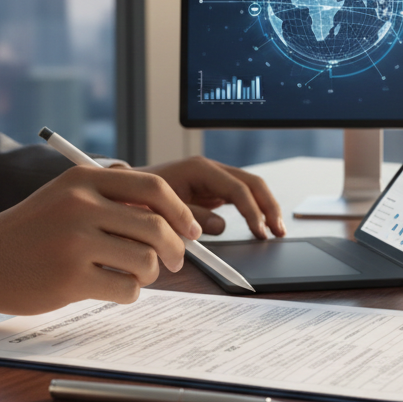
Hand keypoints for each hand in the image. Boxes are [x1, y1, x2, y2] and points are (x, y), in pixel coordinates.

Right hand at [0, 166, 200, 314]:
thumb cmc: (34, 231)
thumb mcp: (68, 196)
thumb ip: (113, 199)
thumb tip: (173, 218)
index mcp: (84, 179)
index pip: (153, 189)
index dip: (180, 212)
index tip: (190, 230)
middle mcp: (80, 205)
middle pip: (156, 228)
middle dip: (175, 250)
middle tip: (173, 261)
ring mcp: (75, 242)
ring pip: (146, 261)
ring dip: (149, 274)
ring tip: (133, 275)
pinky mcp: (70, 278)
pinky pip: (127, 288)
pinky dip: (129, 292)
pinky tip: (112, 288)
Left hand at [138, 157, 285, 238]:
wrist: (124, 189)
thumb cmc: (139, 197)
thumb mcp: (164, 209)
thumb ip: (193, 217)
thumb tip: (221, 226)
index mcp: (200, 169)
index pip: (238, 189)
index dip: (252, 212)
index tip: (260, 233)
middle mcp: (210, 169)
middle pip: (252, 183)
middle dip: (268, 207)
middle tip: (278, 231)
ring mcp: (213, 178)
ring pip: (250, 188)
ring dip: (265, 208)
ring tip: (276, 231)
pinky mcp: (212, 189)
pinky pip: (239, 196)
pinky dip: (252, 210)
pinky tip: (260, 226)